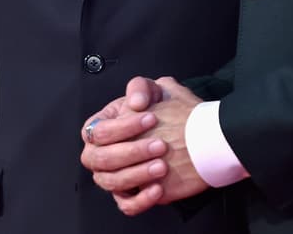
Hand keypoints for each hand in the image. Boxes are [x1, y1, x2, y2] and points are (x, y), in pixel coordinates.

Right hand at [84, 76, 209, 215]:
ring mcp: (115, 176)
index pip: (98, 132)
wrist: (195, 136)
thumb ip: (141, 87)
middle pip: (101, 159)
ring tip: (162, 166)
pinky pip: (127, 204)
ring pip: (113, 182)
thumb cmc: (170, 112)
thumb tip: (136, 101)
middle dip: (131, 152)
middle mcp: (102, 154)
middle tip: (159, 145)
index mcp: (102, 127)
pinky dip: (141, 199)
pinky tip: (158, 188)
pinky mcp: (131, 195)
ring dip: (137, 174)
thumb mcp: (157, 90)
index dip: (122, 127)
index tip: (151, 118)